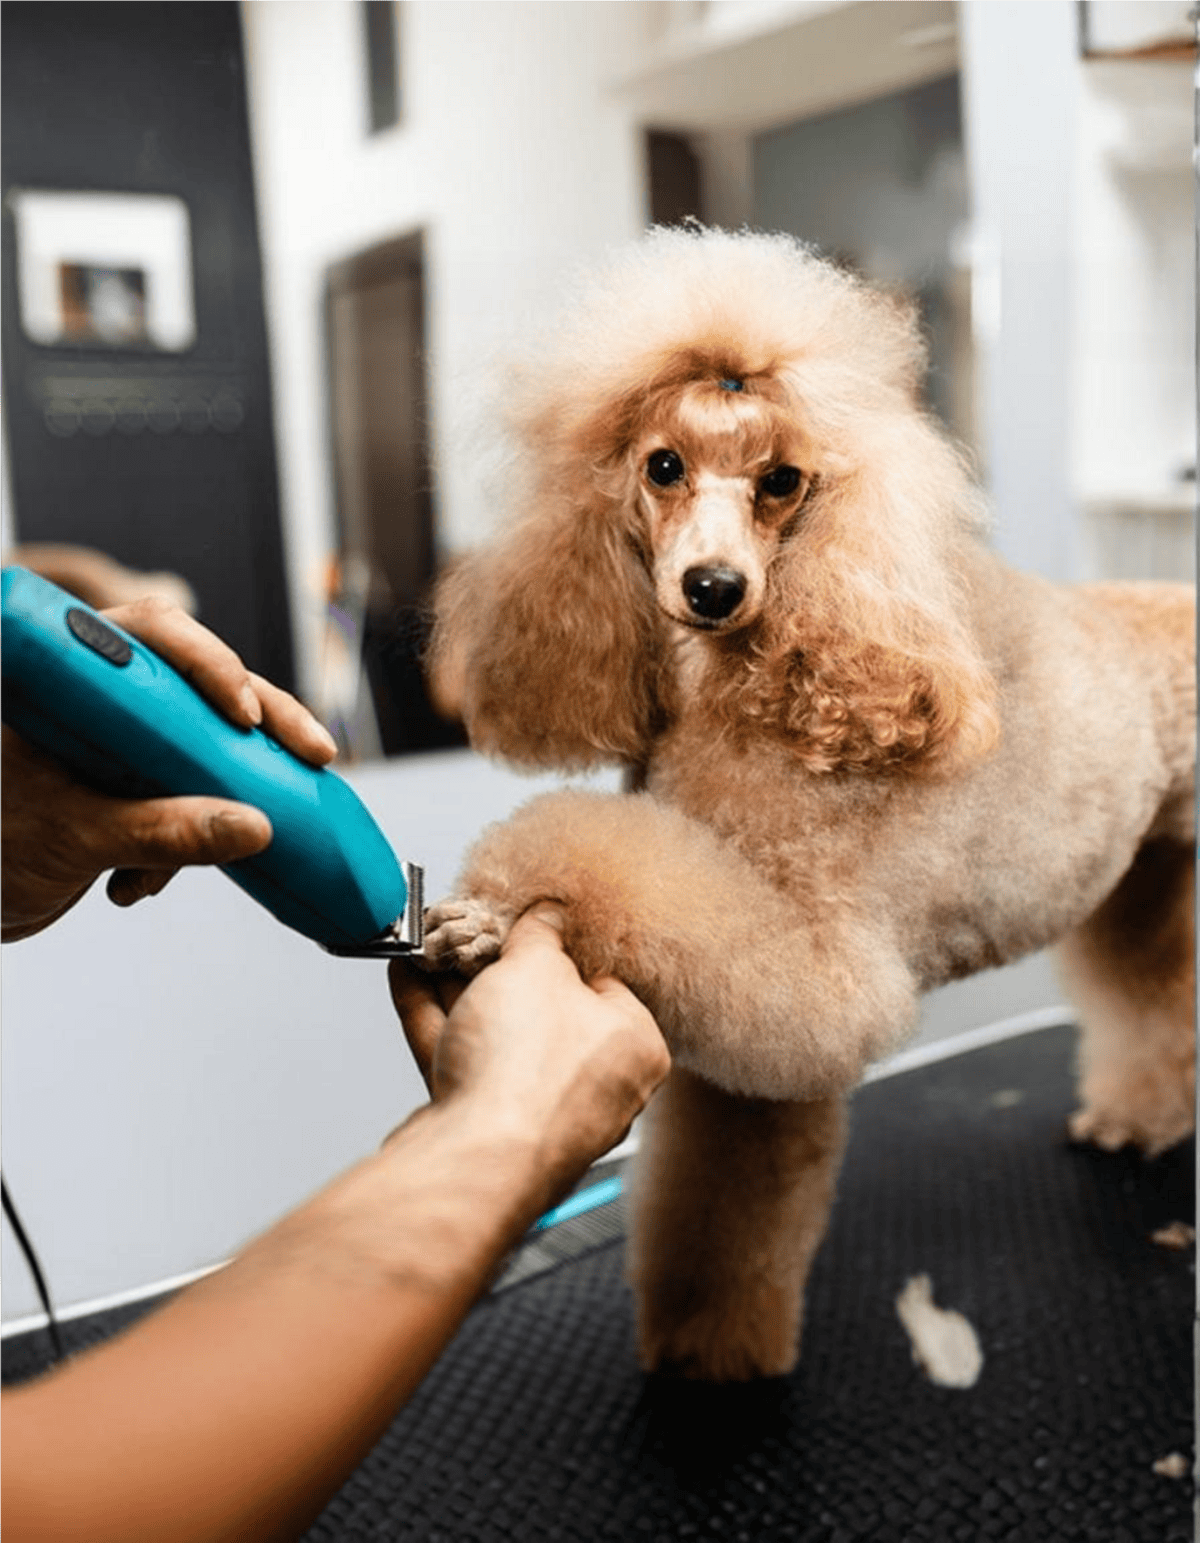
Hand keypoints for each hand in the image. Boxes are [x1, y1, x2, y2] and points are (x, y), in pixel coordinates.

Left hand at [1, 596, 337, 940]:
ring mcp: (124, 739)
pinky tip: (143, 881)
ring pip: (210, 740)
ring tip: (199, 853)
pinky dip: (194, 835)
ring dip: (228, 794)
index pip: (151, 634)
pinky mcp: (139, 782)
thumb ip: (159, 832)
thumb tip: (253, 827)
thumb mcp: (72, 837)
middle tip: (313, 753)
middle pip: (203, 681)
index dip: (209, 662)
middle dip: (262, 722)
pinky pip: (198, 791)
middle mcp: (102, 696)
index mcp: (68, 677)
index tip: (245, 714)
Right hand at [388, 904, 670, 1214]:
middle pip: (542, 1007)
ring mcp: (539, 1111)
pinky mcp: (489, 1127)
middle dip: (496, 967)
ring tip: (428, 946)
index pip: (600, 980)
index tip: (523, 925)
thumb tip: (549, 914)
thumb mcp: (537, 966)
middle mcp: (596, 1085)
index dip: (556, 946)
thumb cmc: (525, 1072)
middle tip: (467, 933)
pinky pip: (465, 1059)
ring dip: (457, 988)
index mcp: (635, 1045)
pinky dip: (436, 1018)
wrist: (472, 1159)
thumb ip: (541, 932)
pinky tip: (409, 976)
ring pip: (497, 1034)